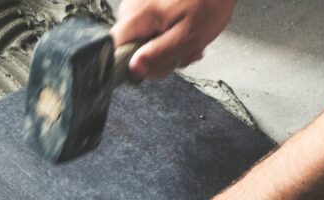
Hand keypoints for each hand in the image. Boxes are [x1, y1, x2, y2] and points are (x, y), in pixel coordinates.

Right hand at [112, 0, 236, 79]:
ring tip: (189, 40)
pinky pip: (149, 28)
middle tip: (184, 53)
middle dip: (158, 57)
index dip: (133, 65)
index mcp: (138, 16)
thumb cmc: (209, 2)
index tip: (156, 66)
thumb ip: (160, 54)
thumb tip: (134, 70)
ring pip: (142, 39)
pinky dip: (167, 34)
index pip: (114, 50)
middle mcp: (130, 8)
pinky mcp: (146, 3)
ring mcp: (137, 4)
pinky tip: (184, 30)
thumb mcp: (189, 36)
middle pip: (130, 48)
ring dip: (166, 47)